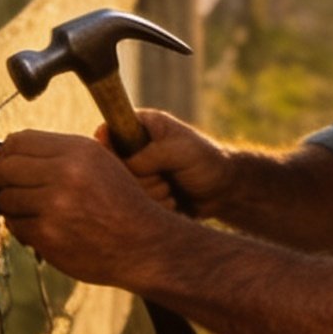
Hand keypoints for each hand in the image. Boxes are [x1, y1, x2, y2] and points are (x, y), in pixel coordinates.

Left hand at [0, 129, 184, 287]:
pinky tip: (44, 226)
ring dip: (13, 205)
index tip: (8, 161)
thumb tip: (6, 151)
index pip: (19, 141)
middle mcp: (65, 173)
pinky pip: (14, 225)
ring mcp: (54, 206)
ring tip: (34, 208)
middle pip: (4, 168)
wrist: (142, 242)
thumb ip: (59, 154)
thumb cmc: (119, 199)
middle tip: (11, 186)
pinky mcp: (47, 235)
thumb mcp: (99, 161)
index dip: (7, 151)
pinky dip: (22, 227)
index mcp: (79, 149)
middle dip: (2, 177)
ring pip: (5, 198)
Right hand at [92, 107, 231, 213]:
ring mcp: (137, 173)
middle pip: (113, 168)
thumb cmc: (206, 161)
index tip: (128, 162)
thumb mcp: (180, 151)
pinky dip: (155, 206)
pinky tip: (172, 201)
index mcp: (142, 126)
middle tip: (164, 176)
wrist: (223, 191)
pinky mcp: (142, 195)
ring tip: (172, 187)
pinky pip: (134, 207)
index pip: (108, 132)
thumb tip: (121, 165)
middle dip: (141, 178)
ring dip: (152, 194)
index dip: (110, 149)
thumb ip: (149, 155)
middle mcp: (135, 149)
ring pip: (124, 190)